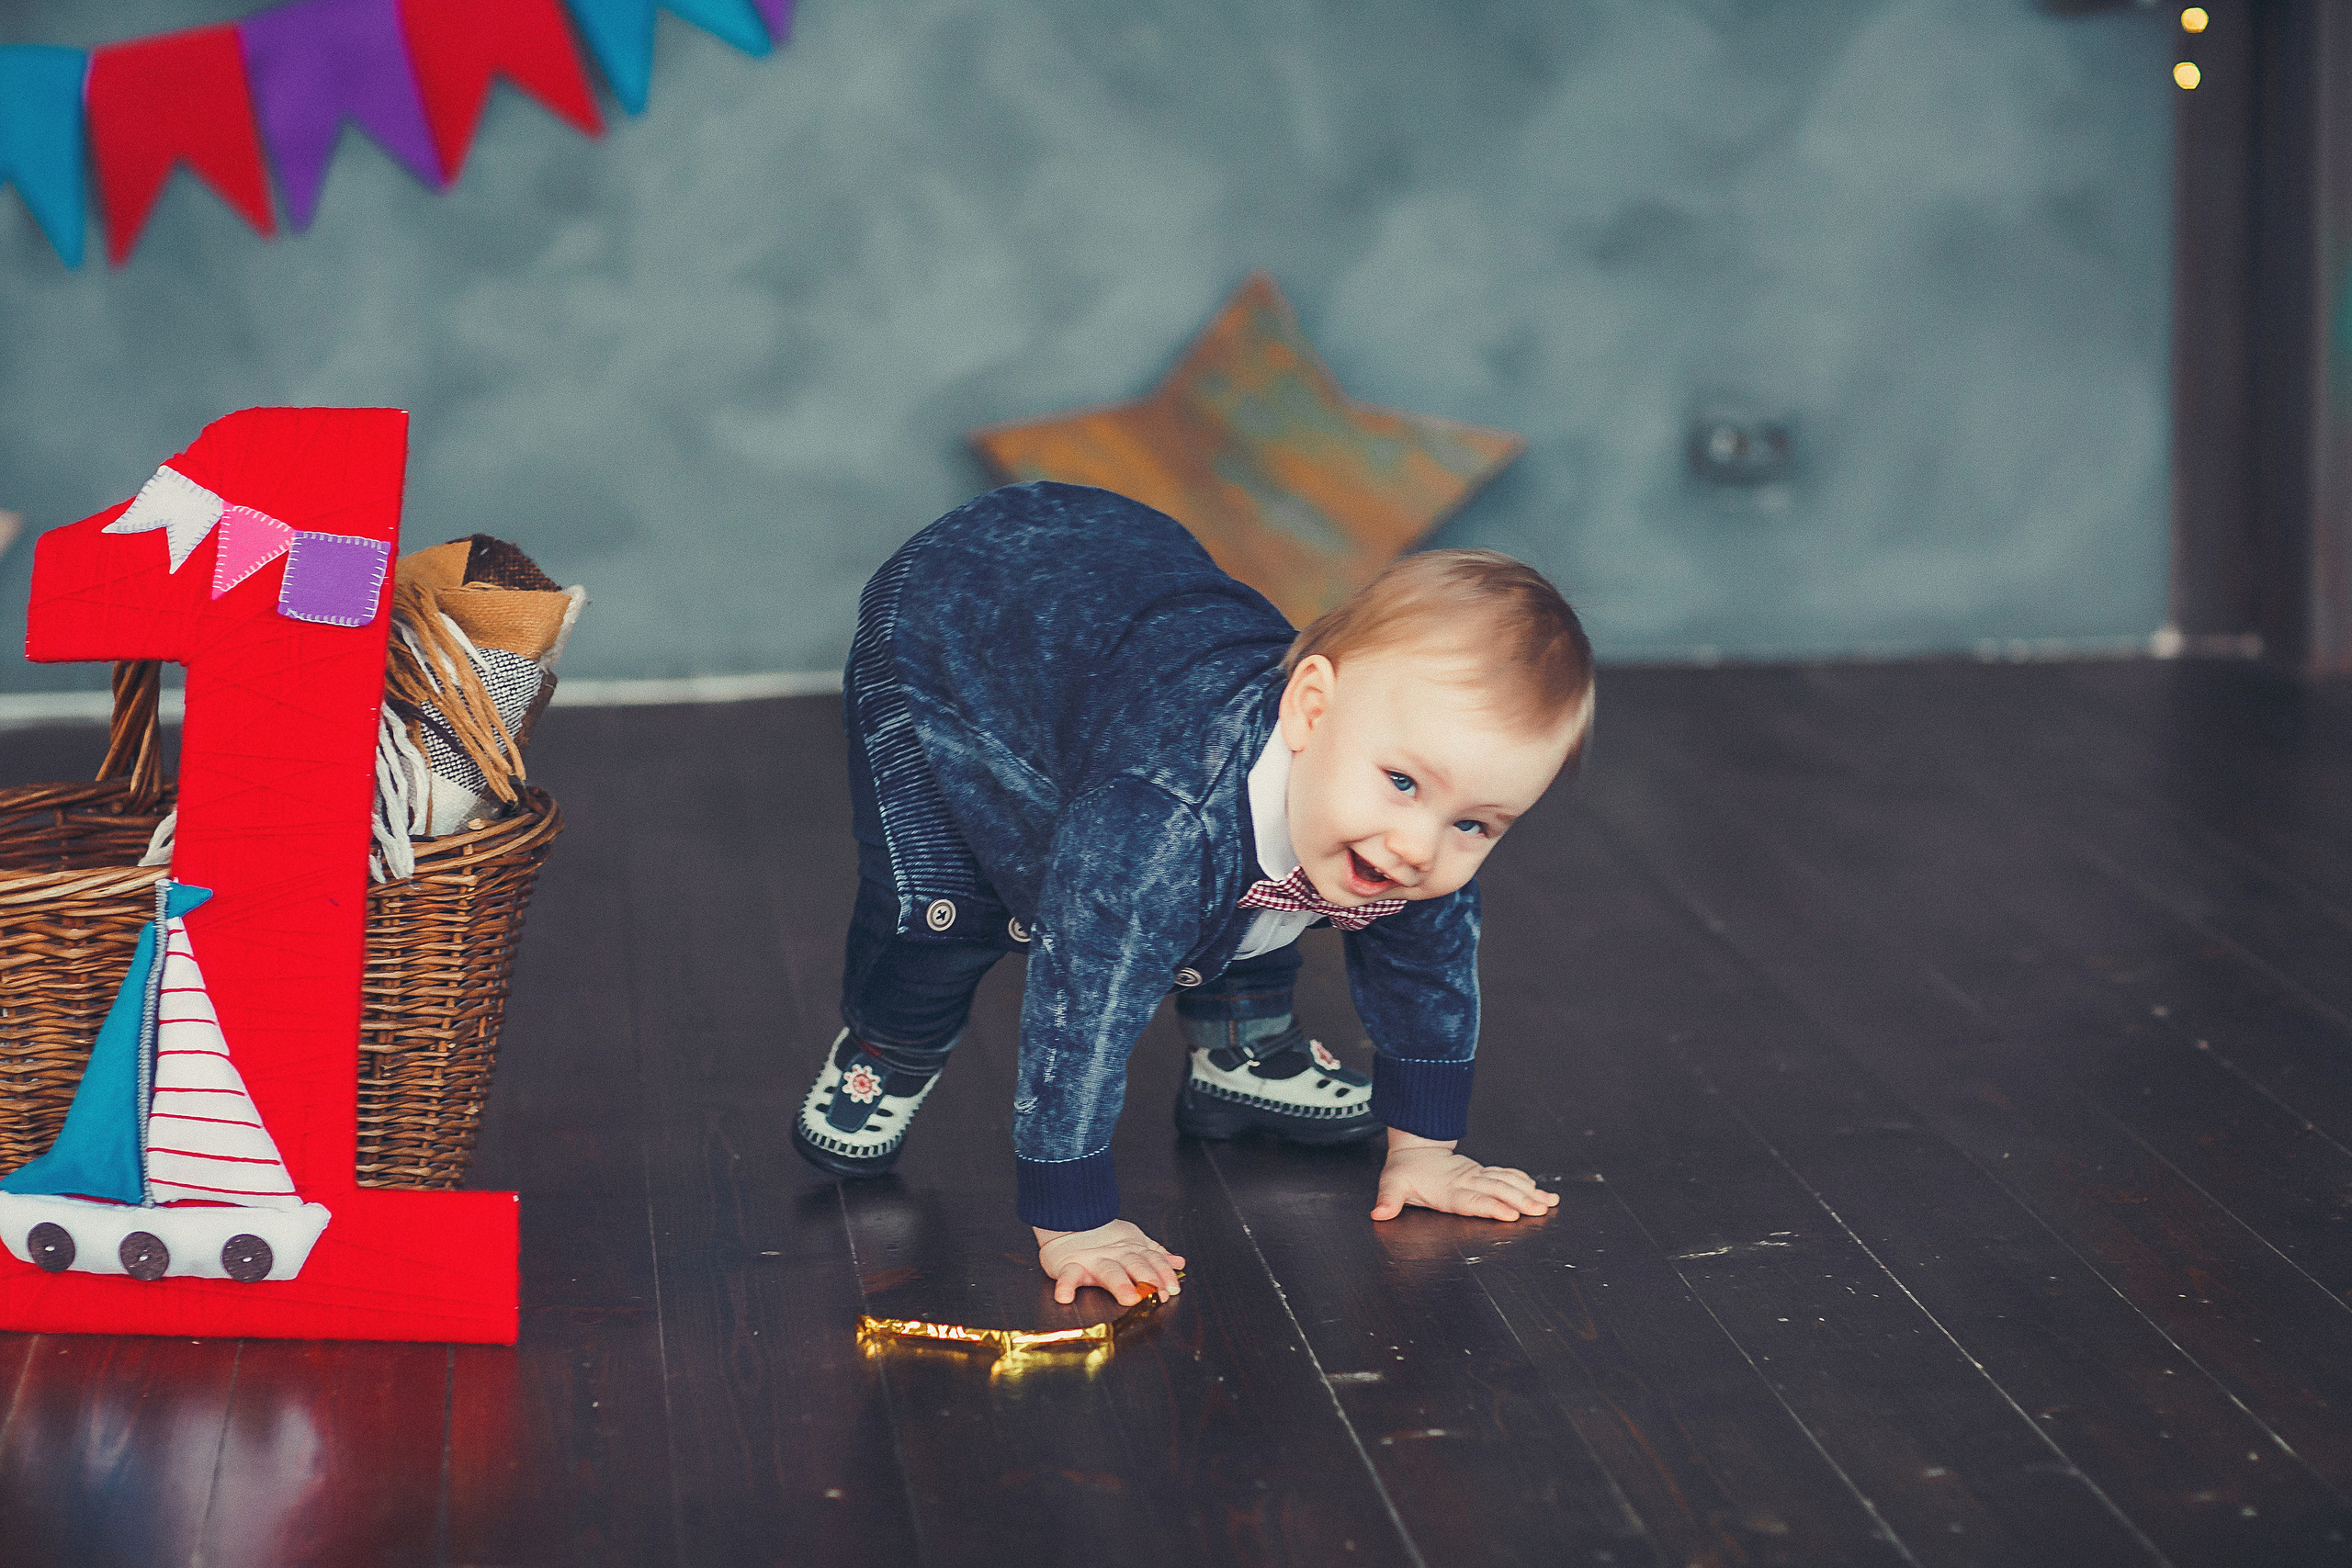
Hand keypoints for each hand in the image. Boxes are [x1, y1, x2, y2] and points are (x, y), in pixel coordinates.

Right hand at [1033, 1220, 1185, 1305]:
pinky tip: (1065, 1297)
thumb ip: (1156, 1254)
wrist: (1067, 1224)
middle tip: (1157, 1293)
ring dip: (1119, 1284)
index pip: (1153, 1260)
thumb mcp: (1134, 1243)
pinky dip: (1065, 1287)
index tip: (1172, 1288)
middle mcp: (1115, 1255)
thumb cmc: (1102, 1239)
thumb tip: (1179, 1263)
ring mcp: (1092, 1260)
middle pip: (1135, 1265)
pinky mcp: (1069, 1266)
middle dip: (1148, 1278)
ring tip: (1128, 1297)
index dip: (1164, 1274)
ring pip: (1108, 1271)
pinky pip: (1067, 1277)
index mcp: (1131, 1251)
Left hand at [1372, 1129, 1557, 1221]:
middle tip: (1542, 1210)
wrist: (1415, 1147)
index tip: (1511, 1214)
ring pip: (1507, 1182)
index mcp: (1447, 1189)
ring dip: (1530, 1192)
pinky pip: (1506, 1175)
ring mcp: (1476, 1175)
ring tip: (1550, 1202)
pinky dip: (1525, 1182)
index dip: (1491, 1206)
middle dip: (1521, 1201)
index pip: (1472, 1200)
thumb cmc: (1404, 1170)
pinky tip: (1541, 1191)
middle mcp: (1466, 1181)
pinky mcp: (1482, 1172)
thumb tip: (1379, 1213)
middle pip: (1497, 1191)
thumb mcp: (1391, 1184)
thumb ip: (1388, 1200)